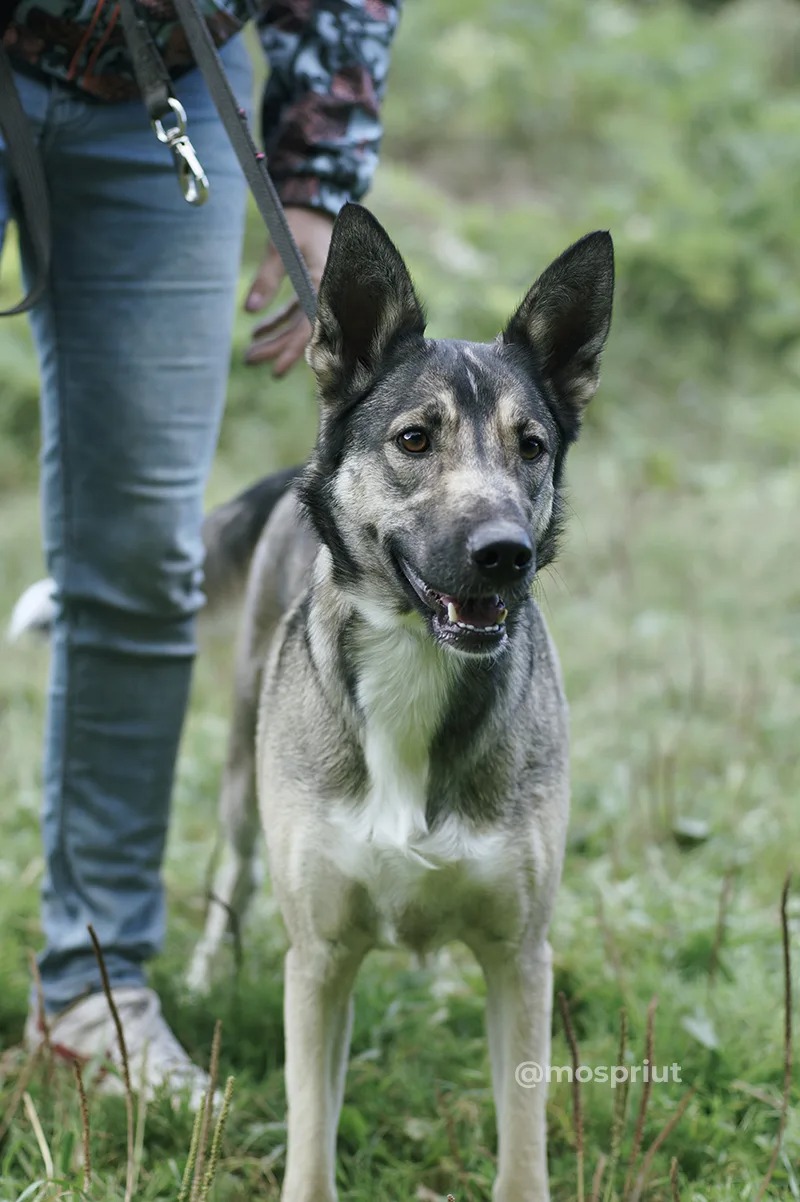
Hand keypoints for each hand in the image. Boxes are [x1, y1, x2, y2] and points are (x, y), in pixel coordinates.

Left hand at [243, 206, 333, 376]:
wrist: (316, 201)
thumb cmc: (300, 221)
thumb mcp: (280, 246)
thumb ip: (266, 277)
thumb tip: (249, 311)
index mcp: (325, 284)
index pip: (310, 327)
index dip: (293, 350)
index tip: (276, 369)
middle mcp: (327, 293)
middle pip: (302, 330)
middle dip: (276, 347)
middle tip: (250, 360)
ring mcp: (321, 291)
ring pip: (298, 324)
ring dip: (275, 337)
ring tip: (251, 351)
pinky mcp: (313, 287)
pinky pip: (297, 312)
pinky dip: (279, 321)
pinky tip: (259, 330)